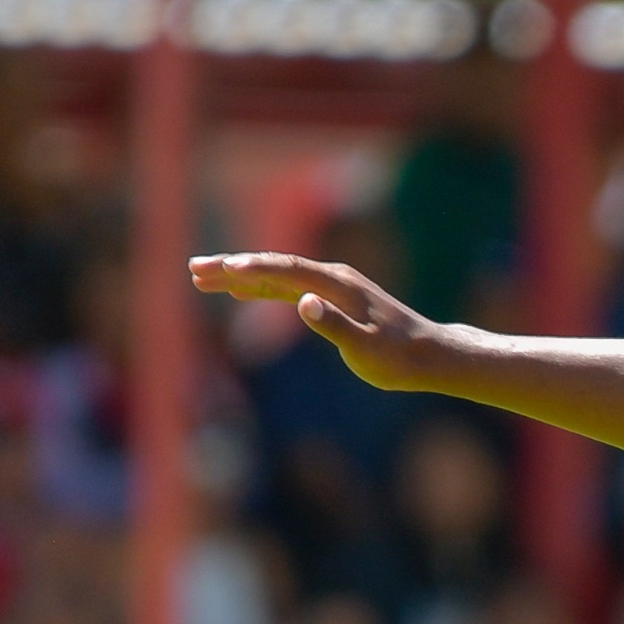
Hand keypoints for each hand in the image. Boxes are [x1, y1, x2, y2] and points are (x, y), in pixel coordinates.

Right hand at [187, 251, 442, 393]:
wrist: (429, 354)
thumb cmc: (398, 357)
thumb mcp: (365, 348)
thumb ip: (334, 325)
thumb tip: (303, 304)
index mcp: (337, 285)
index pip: (287, 271)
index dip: (253, 269)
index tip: (222, 270)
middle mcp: (332, 277)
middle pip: (274, 266)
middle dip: (233, 267)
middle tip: (194, 269)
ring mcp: (331, 286)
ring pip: (277, 275)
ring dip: (241, 275)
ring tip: (202, 277)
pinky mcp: (332, 298)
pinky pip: (288, 287)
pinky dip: (261, 287)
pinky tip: (239, 292)